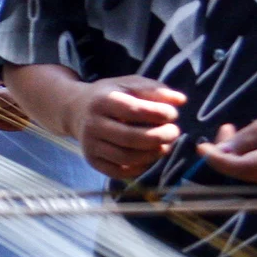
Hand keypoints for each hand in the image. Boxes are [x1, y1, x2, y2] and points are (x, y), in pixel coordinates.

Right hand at [70, 75, 184, 180]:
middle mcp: (93, 124)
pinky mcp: (92, 161)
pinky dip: (139, 168)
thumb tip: (180, 101)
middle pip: (130, 138)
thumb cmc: (110, 95)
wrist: (76, 109)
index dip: (159, 114)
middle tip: (175, 132)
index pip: (134, 110)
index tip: (173, 114)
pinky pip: (119, 171)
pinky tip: (149, 157)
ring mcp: (90, 145)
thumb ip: (156, 90)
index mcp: (102, 100)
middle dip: (159, 137)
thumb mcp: (130, 84)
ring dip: (152, 154)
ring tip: (165, 146)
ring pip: (126, 157)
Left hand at [195, 103, 256, 190]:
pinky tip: (255, 144)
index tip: (200, 147)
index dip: (216, 160)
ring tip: (240, 132)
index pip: (238, 168)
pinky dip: (250, 161)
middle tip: (226, 128)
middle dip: (226, 153)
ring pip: (248, 174)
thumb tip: (221, 151)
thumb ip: (247, 138)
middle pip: (241, 172)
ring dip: (237, 156)